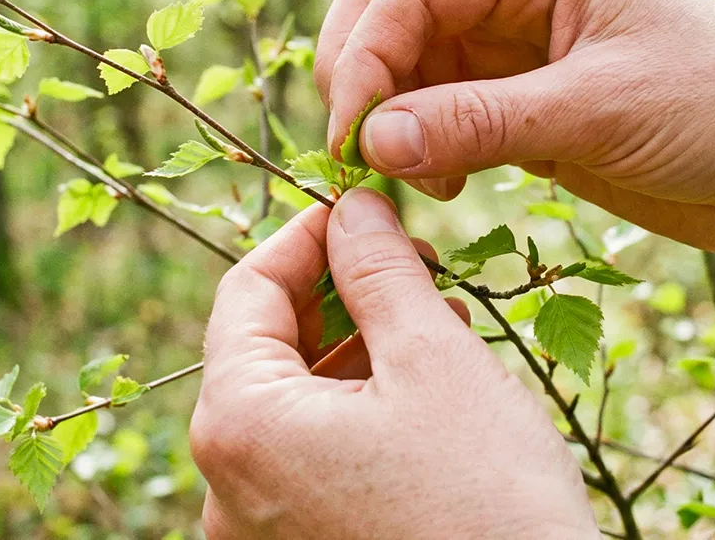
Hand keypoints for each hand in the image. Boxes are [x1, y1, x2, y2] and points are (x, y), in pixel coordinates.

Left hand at [190, 189, 596, 538]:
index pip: (245, 291)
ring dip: (354, 349)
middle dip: (337, 293)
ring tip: (433, 318)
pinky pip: (309, 456)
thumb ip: (379, 271)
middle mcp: (227, 485)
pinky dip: (354, 409)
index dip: (305, 236)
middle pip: (265, 348)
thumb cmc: (486, 502)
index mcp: (240, 425)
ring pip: (292, 403)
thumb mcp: (433, 361)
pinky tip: (422, 389)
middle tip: (409, 261)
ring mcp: (259, 528)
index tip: (361, 209)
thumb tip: (354, 207)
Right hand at [315, 0, 714, 257]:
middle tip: (359, 155)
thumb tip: (371, 142)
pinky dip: (417, 147)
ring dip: (387, 119)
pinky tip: (443, 185)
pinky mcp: (515, 100)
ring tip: (414, 180)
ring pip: (403, 64)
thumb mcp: (596, 112)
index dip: (365, 58)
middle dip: (361, 76)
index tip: (353, 138)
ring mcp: (511, 45)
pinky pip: (433, 111)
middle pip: (388, 8)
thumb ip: (478, 122)